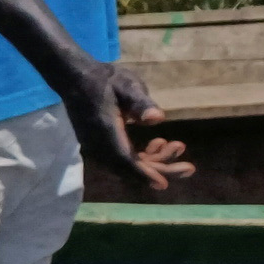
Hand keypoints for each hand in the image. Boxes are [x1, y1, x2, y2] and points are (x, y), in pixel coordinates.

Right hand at [81, 63, 191, 195]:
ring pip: (126, 165)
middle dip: (159, 170)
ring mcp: (97, 146)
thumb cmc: (104, 80)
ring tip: (177, 146)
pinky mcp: (100, 145)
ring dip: (154, 162)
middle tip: (189, 168)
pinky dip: (142, 158)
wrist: (75, 78)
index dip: (143, 173)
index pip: (123, 158)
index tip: (163, 184)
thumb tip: (157, 119)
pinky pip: (121, 160)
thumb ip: (141, 103)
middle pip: (127, 167)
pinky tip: (157, 144)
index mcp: (105, 129)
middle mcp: (98, 143)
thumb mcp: (127, 85)